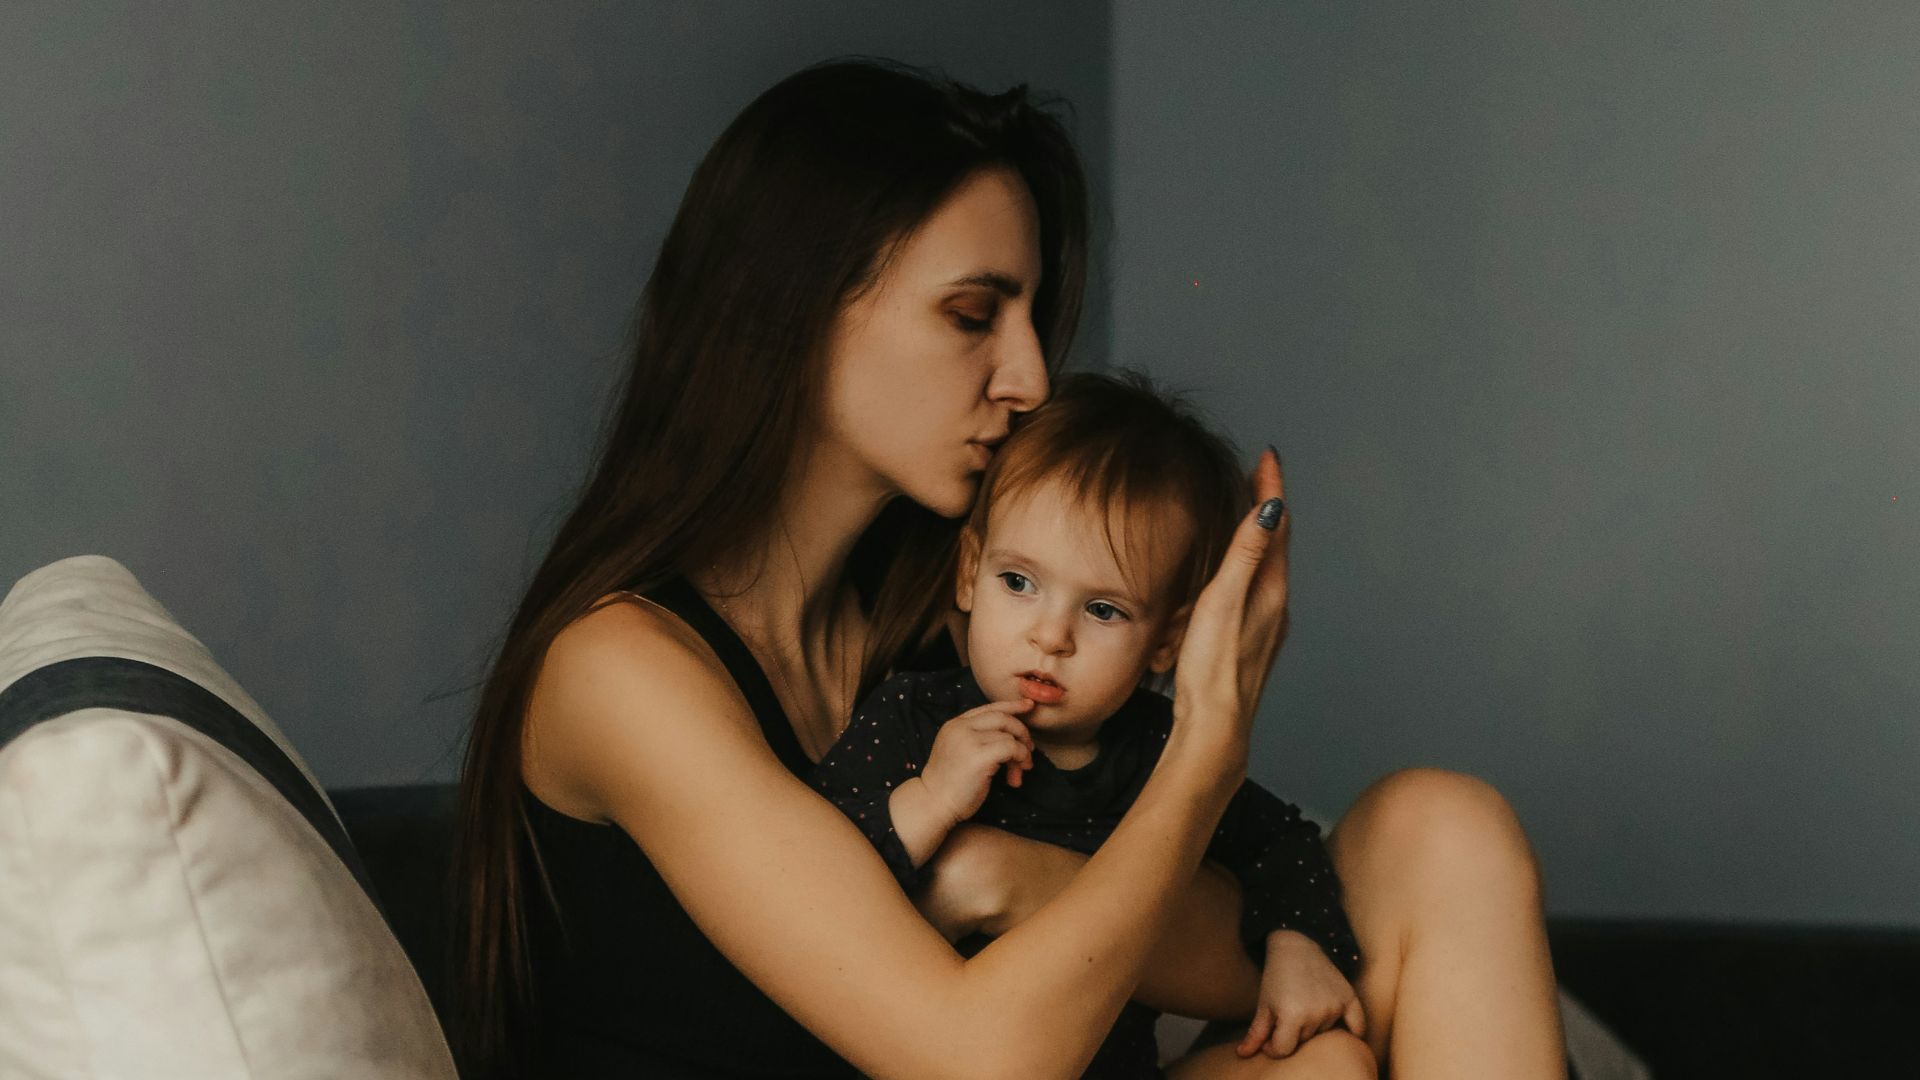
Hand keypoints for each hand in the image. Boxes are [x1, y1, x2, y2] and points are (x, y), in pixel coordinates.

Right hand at [919, 699, 1036, 826]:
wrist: (933, 803)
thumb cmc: (949, 784)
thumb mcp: (960, 751)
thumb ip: (977, 738)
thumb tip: (1010, 737)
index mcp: (955, 725)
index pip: (989, 708)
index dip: (1011, 705)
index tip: (1028, 706)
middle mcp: (960, 728)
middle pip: (1002, 718)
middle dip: (1022, 732)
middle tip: (1029, 750)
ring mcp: (968, 740)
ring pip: (1009, 736)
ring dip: (1022, 754)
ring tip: (1018, 773)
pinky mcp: (979, 756)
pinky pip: (1011, 748)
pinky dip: (1020, 759)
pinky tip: (1015, 776)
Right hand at [1170, 449, 1289, 758]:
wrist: (1215, 726)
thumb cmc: (1213, 668)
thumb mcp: (1224, 601)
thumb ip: (1246, 554)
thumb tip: (1270, 508)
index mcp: (1271, 590)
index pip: (1277, 525)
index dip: (1271, 488)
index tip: (1268, 456)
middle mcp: (1276, 605)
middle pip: (1277, 542)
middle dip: (1267, 505)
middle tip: (1258, 473)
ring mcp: (1266, 624)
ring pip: (1268, 566)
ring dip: (1259, 535)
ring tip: (1248, 511)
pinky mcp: (1251, 639)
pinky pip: (1256, 588)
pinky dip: (1249, 564)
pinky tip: (1236, 572)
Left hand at [1236, 930, 1366, 1058]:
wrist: (1296, 945)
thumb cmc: (1276, 976)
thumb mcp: (1263, 1005)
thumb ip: (1256, 1033)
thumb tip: (1242, 1054)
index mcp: (1292, 1016)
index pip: (1284, 1049)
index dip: (1273, 1047)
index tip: (1269, 1037)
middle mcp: (1316, 1013)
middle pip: (1305, 1041)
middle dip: (1293, 1033)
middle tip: (1286, 1013)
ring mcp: (1334, 1006)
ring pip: (1324, 1032)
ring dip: (1315, 1026)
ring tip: (1304, 1005)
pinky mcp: (1349, 998)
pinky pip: (1358, 1025)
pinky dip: (1355, 1032)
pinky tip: (1345, 1032)